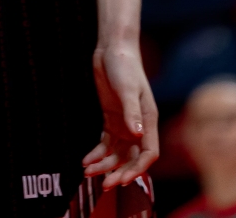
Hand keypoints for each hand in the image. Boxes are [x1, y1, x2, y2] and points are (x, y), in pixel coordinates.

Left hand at [83, 42, 158, 188]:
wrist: (113, 49)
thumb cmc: (125, 66)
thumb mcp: (127, 88)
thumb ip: (131, 112)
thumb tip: (137, 134)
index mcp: (149, 121)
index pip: (148, 154)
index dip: (137, 169)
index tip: (122, 180)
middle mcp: (138, 126)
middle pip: (132, 158)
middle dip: (119, 173)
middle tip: (104, 185)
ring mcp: (124, 123)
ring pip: (117, 153)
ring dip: (105, 165)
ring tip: (89, 173)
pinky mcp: (111, 118)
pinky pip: (106, 142)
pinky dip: (97, 153)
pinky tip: (87, 160)